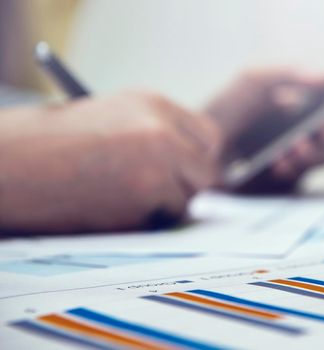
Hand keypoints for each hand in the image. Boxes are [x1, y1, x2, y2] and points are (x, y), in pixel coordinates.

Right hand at [0, 91, 221, 233]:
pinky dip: (148, 221)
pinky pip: (167, 217)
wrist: (10, 164)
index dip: (198, 159)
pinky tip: (113, 207)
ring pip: (190, 197)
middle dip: (190, 187)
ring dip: (168, 206)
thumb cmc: (52, 145)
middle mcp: (163, 128)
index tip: (187, 173)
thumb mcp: (113, 118)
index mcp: (154, 104)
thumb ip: (158, 134)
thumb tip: (194, 165)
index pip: (208, 137)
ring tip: (125, 197)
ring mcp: (158, 159)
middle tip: (164, 196)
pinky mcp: (147, 193)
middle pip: (208, 171)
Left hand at [205, 69, 323, 192]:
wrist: (198, 144)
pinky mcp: (283, 180)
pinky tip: (281, 159)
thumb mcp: (255, 81)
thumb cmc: (227, 109)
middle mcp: (301, 133)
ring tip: (296, 144)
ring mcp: (294, 158)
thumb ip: (291, 74)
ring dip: (313, 149)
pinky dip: (293, 166)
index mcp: (299, 108)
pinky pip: (301, 175)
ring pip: (323, 156)